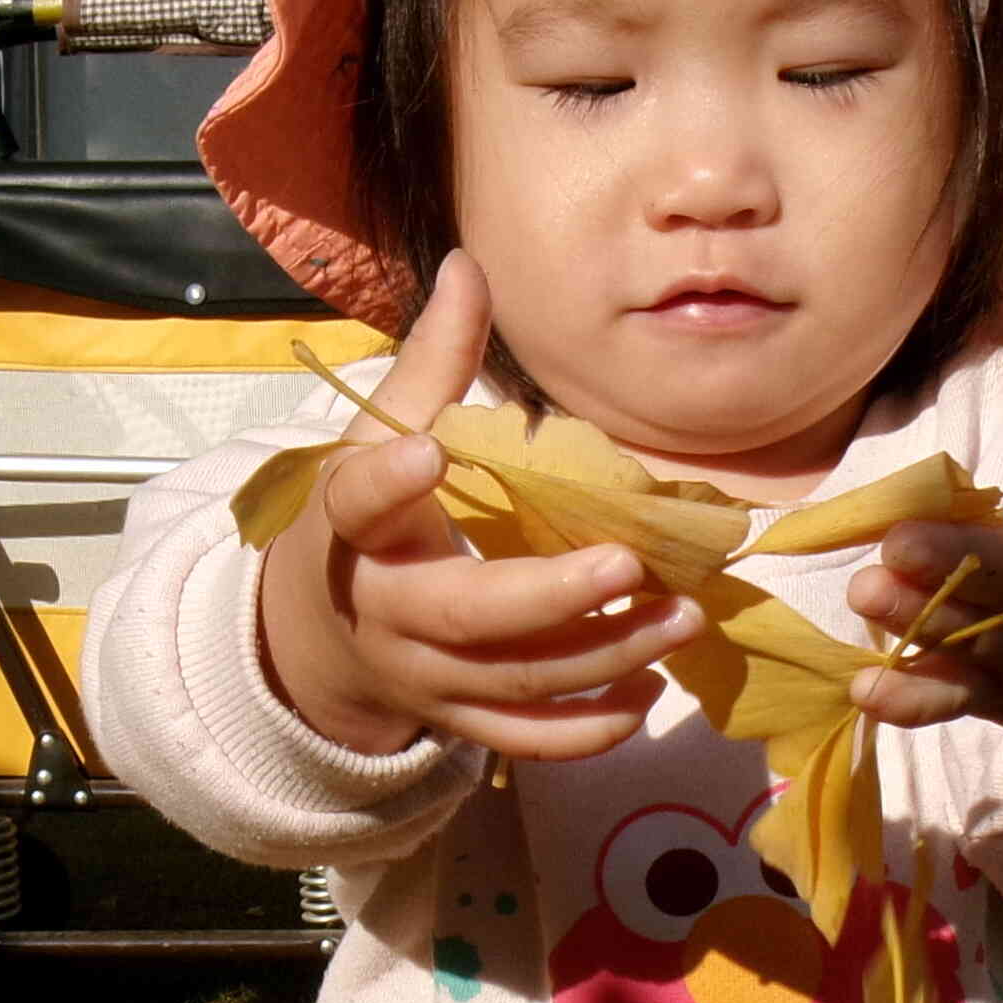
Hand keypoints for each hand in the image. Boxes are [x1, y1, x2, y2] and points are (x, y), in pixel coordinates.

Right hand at [257, 250, 701, 760]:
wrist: (320, 634)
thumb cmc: (373, 517)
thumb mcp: (379, 436)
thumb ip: (432, 360)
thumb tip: (470, 263)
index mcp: (356, 526)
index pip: (357, 503)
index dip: (386, 485)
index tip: (428, 456)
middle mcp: (385, 608)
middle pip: (464, 614)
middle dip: (550, 596)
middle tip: (629, 565)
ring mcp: (422, 675)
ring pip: (513, 680)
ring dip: (603, 653)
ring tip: (681, 617)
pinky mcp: (457, 719)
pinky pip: (525, 740)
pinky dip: (588, 728)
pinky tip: (646, 691)